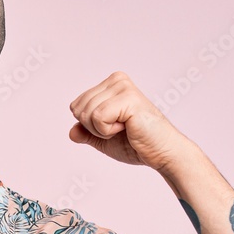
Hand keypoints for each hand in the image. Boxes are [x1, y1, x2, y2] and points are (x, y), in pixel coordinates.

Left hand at [68, 71, 188, 173]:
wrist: (162, 153)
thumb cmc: (137, 145)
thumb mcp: (104, 140)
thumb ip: (86, 133)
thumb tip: (71, 131)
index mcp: (110, 85)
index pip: (76, 105)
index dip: (88, 125)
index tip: (112, 127)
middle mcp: (116, 80)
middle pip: (78, 108)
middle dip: (93, 128)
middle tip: (119, 130)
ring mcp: (123, 87)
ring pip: (87, 113)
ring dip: (102, 130)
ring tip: (125, 128)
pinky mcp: (129, 98)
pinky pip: (98, 117)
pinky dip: (107, 130)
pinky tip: (127, 127)